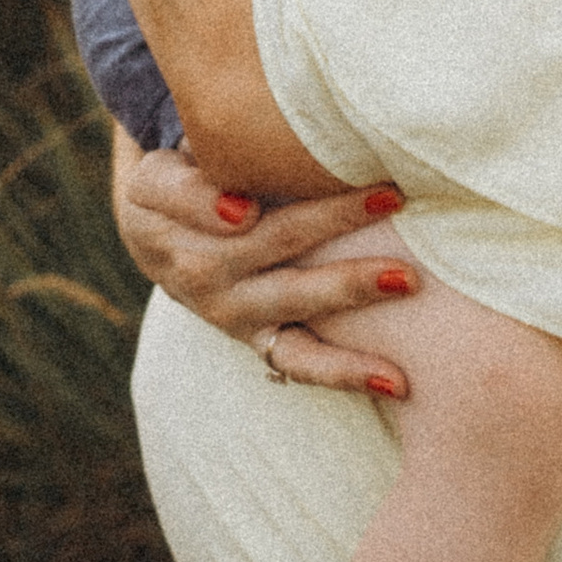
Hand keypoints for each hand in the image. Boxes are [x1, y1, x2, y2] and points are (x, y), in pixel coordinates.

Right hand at [111, 130, 415, 398]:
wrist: (160, 242)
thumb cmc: (172, 191)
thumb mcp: (156, 180)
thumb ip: (186, 189)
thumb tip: (242, 213)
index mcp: (177, 230)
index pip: (202, 207)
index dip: (220, 206)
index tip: (252, 206)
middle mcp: (207, 279)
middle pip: (273, 243)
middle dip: (333, 220)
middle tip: (392, 194)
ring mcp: (239, 316)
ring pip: (295, 304)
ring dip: (351, 290)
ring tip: (406, 279)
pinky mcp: (265, 341)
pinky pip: (305, 361)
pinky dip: (348, 372)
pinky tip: (397, 381)